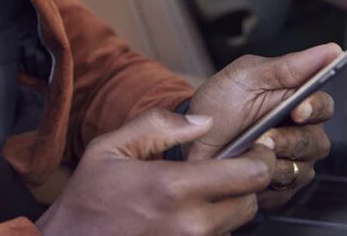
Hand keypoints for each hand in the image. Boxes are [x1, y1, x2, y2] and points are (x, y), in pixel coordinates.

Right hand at [37, 108, 274, 234]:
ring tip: (197, 195)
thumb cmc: (86, 201)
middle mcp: (189, 224)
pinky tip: (184, 216)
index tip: (255, 148)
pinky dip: (209, 228)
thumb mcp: (111, 148)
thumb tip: (203, 121)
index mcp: (173, 187)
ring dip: (226, 207)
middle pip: (250, 203)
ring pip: (235, 225)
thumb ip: (158, 126)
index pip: (250, 175)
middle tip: (226, 170)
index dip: (260, 157)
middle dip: (244, 184)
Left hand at [187, 43, 341, 209]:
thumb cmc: (220, 103)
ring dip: (276, 162)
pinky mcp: (280, 188)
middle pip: (318, 142)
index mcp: (297, 101)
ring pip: (303, 169)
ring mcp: (292, 162)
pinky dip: (266, 181)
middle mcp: (300, 133)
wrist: (191, 139)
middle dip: (290, 141)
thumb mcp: (247, 75)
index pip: (324, 105)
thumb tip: (332, 50)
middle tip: (265, 137)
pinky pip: (285, 190)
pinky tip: (248, 169)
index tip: (300, 110)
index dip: (316, 108)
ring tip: (250, 153)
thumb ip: (290, 66)